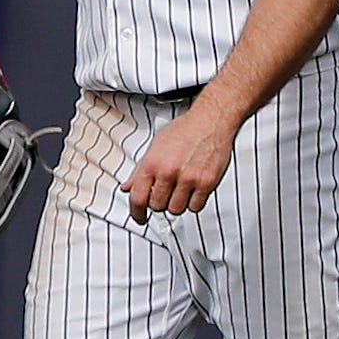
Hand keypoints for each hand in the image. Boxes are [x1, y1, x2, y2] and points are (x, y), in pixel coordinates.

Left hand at [121, 100, 237, 223]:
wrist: (210, 121)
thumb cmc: (184, 131)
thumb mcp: (155, 147)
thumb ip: (140, 171)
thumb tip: (127, 188)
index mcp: (152, 163)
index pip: (138, 198)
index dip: (136, 212)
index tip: (139, 217)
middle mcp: (169, 172)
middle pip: (157, 206)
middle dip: (159, 203)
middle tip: (165, 193)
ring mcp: (189, 178)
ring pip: (176, 210)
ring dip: (176, 204)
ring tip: (179, 190)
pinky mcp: (206, 182)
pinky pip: (195, 207)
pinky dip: (193, 203)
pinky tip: (192, 190)